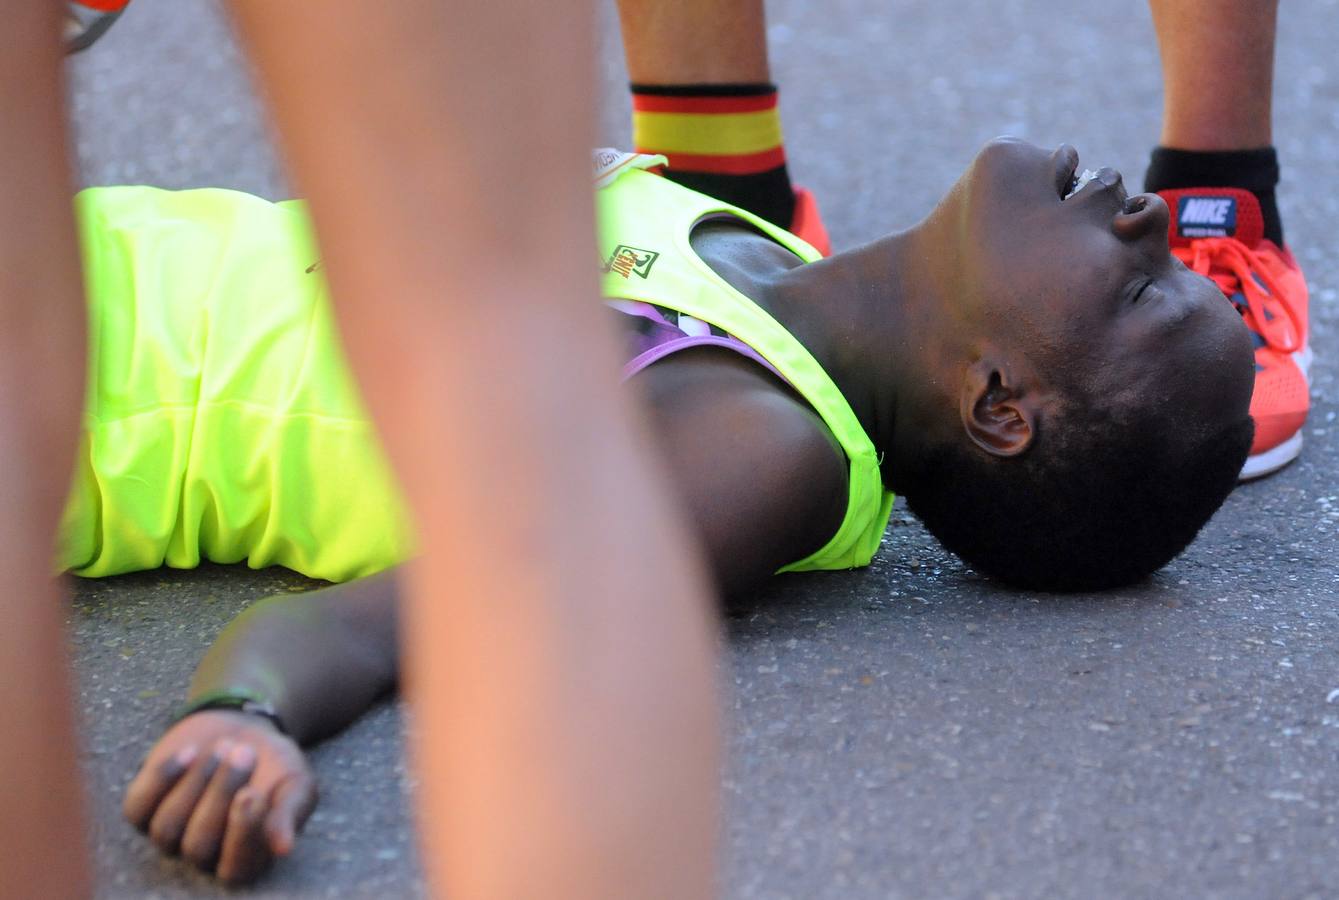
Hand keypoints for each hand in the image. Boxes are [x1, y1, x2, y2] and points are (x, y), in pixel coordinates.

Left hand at [123, 709, 317, 883]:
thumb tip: (284, 848)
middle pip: (197, 847)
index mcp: (245, 858)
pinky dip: (163, 777)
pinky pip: (138, 807)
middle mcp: (204, 855)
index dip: (240, 835)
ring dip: (196, 783)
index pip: (235, 869)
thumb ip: (291, 813)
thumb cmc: (277, 765)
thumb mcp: (296, 784)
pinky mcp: (144, 808)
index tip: (253, 794)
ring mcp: (170, 833)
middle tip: (245, 752)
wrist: (244, 729)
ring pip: (166, 828)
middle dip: (220, 795)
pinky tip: (190, 752)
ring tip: (224, 745)